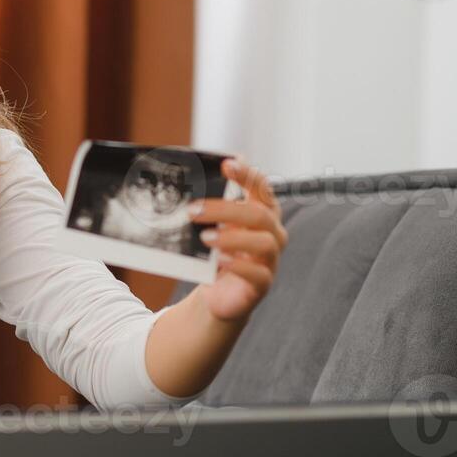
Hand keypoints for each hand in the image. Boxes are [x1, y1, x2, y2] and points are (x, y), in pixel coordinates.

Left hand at [186, 158, 286, 322]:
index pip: (262, 188)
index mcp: (262, 213)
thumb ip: (208, 208)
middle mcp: (273, 233)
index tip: (227, 164)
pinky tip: (219, 261)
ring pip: (263, 242)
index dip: (248, 175)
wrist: (220, 293)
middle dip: (226, 209)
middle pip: (259, 214)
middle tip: (193, 210)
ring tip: (204, 238)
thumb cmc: (218, 252)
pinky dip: (238, 265)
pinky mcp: (263, 283)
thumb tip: (183, 185)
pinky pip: (258, 273)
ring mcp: (270, 259)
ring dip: (232, 238)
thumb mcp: (214, 227)